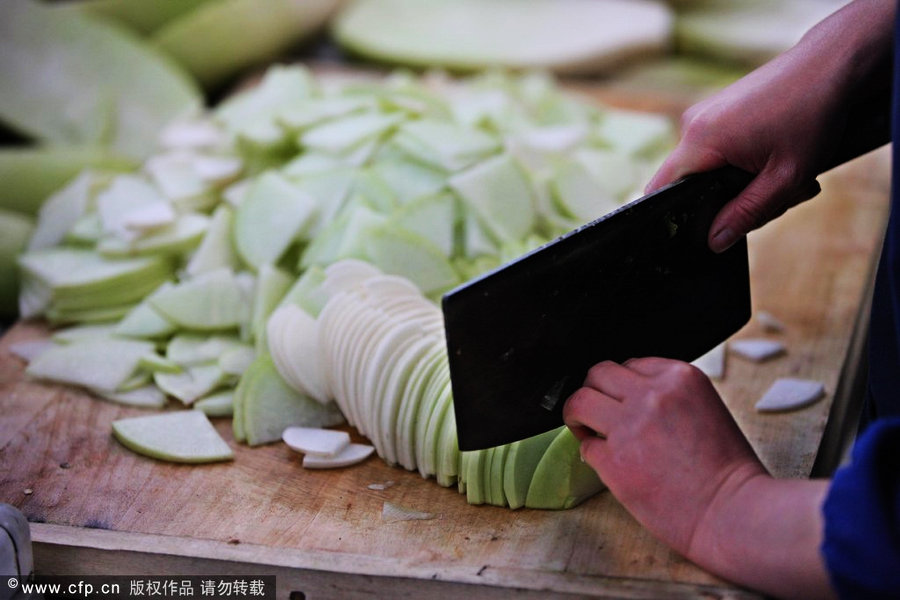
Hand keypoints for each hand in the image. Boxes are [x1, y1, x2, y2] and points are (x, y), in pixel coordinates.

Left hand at [563, 358, 765, 556]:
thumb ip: (666, 395)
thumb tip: (626, 396)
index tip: (624, 404)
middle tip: (598, 414)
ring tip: (589, 431)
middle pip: (598, 374)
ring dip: (579, 416)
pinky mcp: (614, 459)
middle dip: (595, 393)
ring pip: (579, 401)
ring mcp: (630, 425)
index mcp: (679, 377)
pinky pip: (585, 446)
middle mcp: (653, 394)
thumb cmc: (726, 469)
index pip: (630, 364)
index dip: (622, 386)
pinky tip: (611, 465)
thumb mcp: (704, 407)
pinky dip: (592, 454)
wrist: (733, 512)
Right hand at [646, 0, 893, 252]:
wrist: (832, 63)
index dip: (674, 216)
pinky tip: (778, 157)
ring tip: (787, 173)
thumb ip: (746, 214)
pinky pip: (719, 148)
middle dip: (730, 199)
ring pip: (710, 167)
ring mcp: (705, 113)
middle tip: (777, 197)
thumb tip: (714, 242)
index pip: (660, 190)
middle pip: (691, 182)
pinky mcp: (719, 109)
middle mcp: (694, 123)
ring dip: (745, 180)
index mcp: (701, 140)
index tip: (704, 230)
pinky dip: (746, 161)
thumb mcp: (785, 177)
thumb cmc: (813, 113)